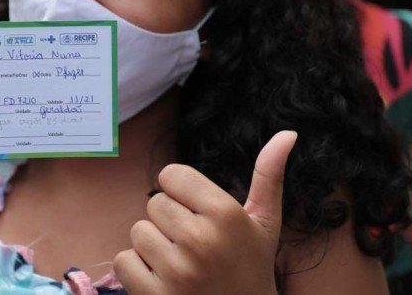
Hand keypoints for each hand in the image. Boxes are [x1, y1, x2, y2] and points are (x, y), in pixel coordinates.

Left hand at [114, 131, 296, 293]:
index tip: (197, 212)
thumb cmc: (252, 267)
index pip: (170, 175)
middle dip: (169, 221)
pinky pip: (123, 260)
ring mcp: (176, 271)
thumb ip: (269, 176)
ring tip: (181, 263)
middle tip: (194, 244)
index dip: (180, 192)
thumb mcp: (265, 223)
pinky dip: (137, 270)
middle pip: (154, 204)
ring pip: (138, 231)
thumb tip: (288, 132)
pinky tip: (164, 280)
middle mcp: (200, 240)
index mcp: (225, 214)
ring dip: (153, 246)